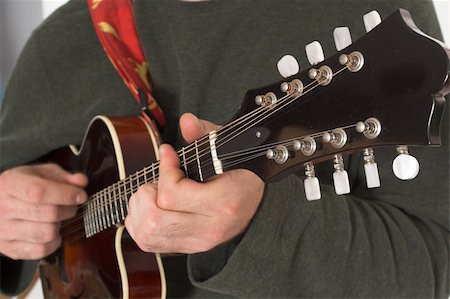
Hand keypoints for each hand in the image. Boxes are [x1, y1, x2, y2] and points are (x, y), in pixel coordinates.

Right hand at [0, 164, 86, 259]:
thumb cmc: (22, 187)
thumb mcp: (40, 173)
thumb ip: (63, 176)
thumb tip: (81, 182)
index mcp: (11, 184)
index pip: (39, 192)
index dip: (65, 194)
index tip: (81, 195)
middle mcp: (4, 208)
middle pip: (48, 214)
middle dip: (68, 210)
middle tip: (71, 206)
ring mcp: (4, 230)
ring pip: (47, 233)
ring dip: (60, 226)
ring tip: (57, 219)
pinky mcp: (9, 248)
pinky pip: (41, 250)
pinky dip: (53, 243)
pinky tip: (52, 232)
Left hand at [125, 113, 264, 253]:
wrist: (256, 201)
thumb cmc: (240, 172)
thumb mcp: (227, 147)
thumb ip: (206, 133)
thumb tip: (186, 121)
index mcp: (223, 203)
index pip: (171, 195)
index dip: (163, 170)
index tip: (167, 153)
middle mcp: (209, 229)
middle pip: (154, 220)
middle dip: (145, 195)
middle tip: (156, 180)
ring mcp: (199, 243)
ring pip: (148, 235)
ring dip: (139, 211)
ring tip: (152, 193)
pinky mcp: (189, 248)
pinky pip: (150, 243)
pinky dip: (140, 224)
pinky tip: (149, 207)